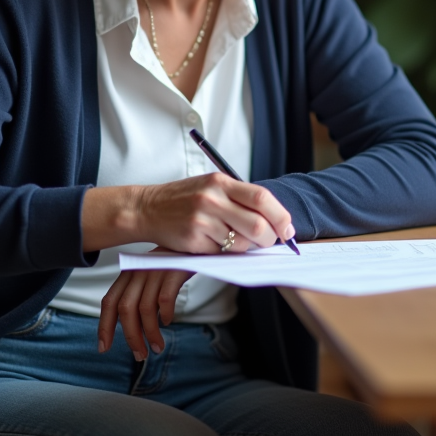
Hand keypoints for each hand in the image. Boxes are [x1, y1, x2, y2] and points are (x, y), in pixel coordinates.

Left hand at [98, 264, 192, 359]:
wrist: (195, 243)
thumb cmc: (171, 264)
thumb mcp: (149, 276)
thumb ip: (138, 296)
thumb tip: (133, 328)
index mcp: (128, 274)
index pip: (109, 302)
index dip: (104, 326)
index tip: (104, 347)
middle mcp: (138, 271)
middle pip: (125, 309)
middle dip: (131, 336)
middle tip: (140, 355)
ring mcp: (155, 270)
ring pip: (145, 308)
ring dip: (150, 333)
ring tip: (157, 347)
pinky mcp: (173, 271)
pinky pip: (164, 298)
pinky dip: (165, 314)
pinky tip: (168, 322)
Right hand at [135, 172, 295, 253]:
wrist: (147, 208)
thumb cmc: (184, 198)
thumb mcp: (211, 186)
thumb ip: (240, 198)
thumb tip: (275, 220)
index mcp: (221, 182)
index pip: (262, 198)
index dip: (281, 216)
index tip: (287, 230)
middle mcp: (212, 199)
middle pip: (258, 225)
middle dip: (269, 239)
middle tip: (268, 242)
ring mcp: (202, 220)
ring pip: (241, 244)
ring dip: (245, 247)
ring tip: (234, 240)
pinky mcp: (193, 240)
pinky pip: (222, 253)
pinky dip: (225, 253)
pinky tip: (213, 243)